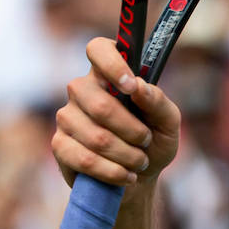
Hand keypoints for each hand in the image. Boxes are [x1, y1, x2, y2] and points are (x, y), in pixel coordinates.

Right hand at [53, 37, 181, 186]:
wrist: (138, 179)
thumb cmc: (152, 143)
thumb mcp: (168, 123)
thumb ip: (158, 102)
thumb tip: (138, 87)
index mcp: (108, 75)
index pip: (98, 49)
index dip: (113, 64)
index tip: (130, 87)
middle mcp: (82, 90)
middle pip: (100, 104)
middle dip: (133, 130)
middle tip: (146, 141)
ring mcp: (67, 116)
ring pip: (97, 137)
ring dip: (128, 155)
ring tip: (140, 161)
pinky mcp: (59, 145)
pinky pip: (86, 159)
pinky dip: (114, 172)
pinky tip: (126, 175)